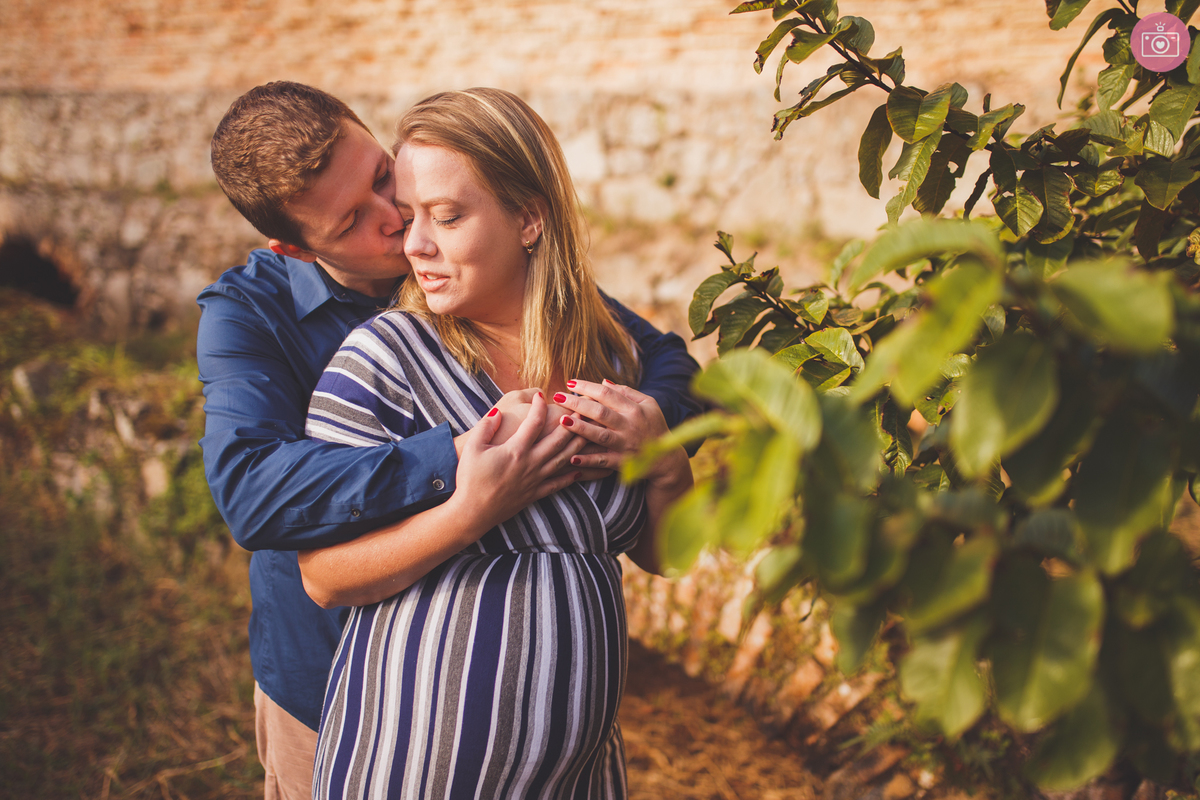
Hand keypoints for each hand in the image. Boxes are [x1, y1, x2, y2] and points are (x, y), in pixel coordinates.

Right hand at [446, 392, 586, 531]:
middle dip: (571, 422)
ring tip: (588, 433)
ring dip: (578, 445)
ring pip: (563, 459)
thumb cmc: (469, 479)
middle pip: (558, 439)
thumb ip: (486, 427)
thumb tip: (497, 412)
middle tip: (581, 409)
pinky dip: (570, 476)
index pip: (534, 422)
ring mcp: (535, 479)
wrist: (472, 512)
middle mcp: (531, 463)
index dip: (539, 406)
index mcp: (516, 450)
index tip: (541, 395)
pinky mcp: (535, 493)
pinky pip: (558, 483)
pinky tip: (579, 469)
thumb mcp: (472, 448)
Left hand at [553, 379, 681, 481]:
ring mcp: (625, 445)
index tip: (570, 382)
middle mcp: (629, 426)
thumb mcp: (648, 404)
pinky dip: (588, 460)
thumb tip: (603, 382)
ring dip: (580, 428)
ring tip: (562, 421)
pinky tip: (572, 457)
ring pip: (600, 436)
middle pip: (600, 412)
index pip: (607, 394)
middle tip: (558, 397)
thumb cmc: (654, 426)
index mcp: (634, 409)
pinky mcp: (622, 462)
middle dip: (577, 403)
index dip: (588, 387)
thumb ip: (627, 392)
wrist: (666, 459)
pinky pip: (603, 461)